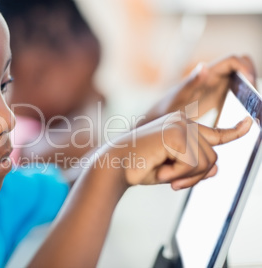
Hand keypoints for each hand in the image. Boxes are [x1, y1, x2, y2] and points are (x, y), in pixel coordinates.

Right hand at [117, 112, 251, 189]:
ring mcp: (180, 126)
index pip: (213, 132)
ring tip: (163, 175)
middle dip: (195, 176)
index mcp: (179, 127)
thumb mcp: (171, 169)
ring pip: (207, 162)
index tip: (249, 124)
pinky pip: (194, 164)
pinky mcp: (176, 134)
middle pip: (212, 156)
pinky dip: (178, 174)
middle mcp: (182, 122)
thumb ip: (193, 167)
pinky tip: (160, 170)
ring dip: (185, 177)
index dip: (234, 131)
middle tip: (172, 183)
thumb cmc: (138, 166)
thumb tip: (217, 170)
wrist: (114, 166)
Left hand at [147, 55, 255, 122]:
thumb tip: (204, 67)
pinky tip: (246, 109)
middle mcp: (212, 76)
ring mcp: (215, 85)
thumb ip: (191, 82)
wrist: (160, 118)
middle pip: (240, 64)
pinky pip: (236, 89)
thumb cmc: (166, 108)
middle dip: (251, 73)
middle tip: (254, 93)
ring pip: (240, 76)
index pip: (232, 60)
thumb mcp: (178, 97)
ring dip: (249, 84)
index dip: (245, 68)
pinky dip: (245, 94)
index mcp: (205, 73)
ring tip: (253, 101)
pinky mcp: (217, 95)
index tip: (249, 83)